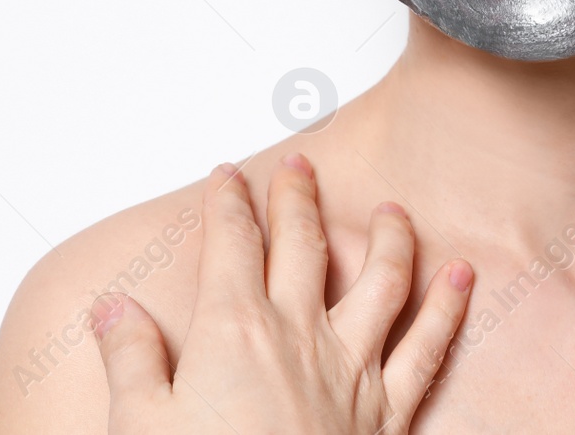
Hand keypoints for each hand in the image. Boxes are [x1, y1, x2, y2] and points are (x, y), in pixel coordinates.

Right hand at [92, 156, 473, 433]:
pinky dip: (449, 307)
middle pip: (304, 244)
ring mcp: (351, 370)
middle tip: (301, 166)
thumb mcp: (138, 425)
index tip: (227, 176)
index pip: (232, 243)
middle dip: (300, 198)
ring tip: (394, 210)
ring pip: (382, 280)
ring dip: (390, 237)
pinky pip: (428, 347)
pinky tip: (463, 277)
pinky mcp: (388, 411)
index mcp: (233, 329)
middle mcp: (299, 335)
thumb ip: (129, 357)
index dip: (229, 203)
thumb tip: (112, 308)